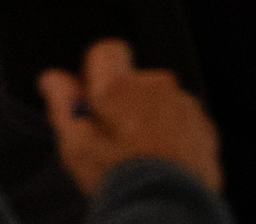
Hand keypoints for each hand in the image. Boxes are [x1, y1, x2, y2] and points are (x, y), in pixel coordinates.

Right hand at [38, 40, 221, 195]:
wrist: (169, 204)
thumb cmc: (119, 178)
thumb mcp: (76, 146)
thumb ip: (63, 106)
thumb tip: (52, 79)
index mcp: (122, 87)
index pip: (106, 51)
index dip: (93, 73)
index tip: (88, 99)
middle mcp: (159, 86)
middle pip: (132, 81)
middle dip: (118, 103)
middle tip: (107, 141)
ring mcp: (185, 104)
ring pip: (156, 102)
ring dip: (144, 120)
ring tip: (133, 158)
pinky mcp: (203, 124)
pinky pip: (178, 120)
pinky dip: (167, 134)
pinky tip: (156, 162)